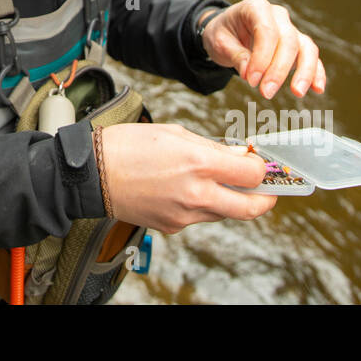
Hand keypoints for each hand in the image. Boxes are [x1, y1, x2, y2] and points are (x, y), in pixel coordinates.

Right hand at [98, 123, 274, 232]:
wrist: (93, 173)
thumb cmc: (129, 145)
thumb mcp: (175, 133)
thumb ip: (212, 148)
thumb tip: (240, 157)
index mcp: (198, 164)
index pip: (252, 175)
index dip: (261, 168)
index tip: (258, 162)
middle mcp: (196, 194)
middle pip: (251, 208)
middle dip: (266, 199)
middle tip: (268, 190)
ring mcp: (185, 214)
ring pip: (225, 214)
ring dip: (232, 201)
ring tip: (223, 183)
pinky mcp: (172, 226)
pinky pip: (200, 217)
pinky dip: (203, 205)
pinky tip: (187, 188)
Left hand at [200, 0, 326, 99]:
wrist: (227, 31)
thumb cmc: (223, 34)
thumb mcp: (219, 42)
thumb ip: (235, 55)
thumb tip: (249, 72)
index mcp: (256, 7)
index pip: (266, 31)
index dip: (262, 57)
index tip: (252, 80)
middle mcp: (278, 15)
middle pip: (288, 40)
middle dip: (279, 69)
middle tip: (266, 92)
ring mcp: (290, 29)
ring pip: (306, 47)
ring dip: (304, 71)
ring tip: (297, 93)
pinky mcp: (298, 45)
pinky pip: (311, 57)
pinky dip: (316, 72)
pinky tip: (317, 89)